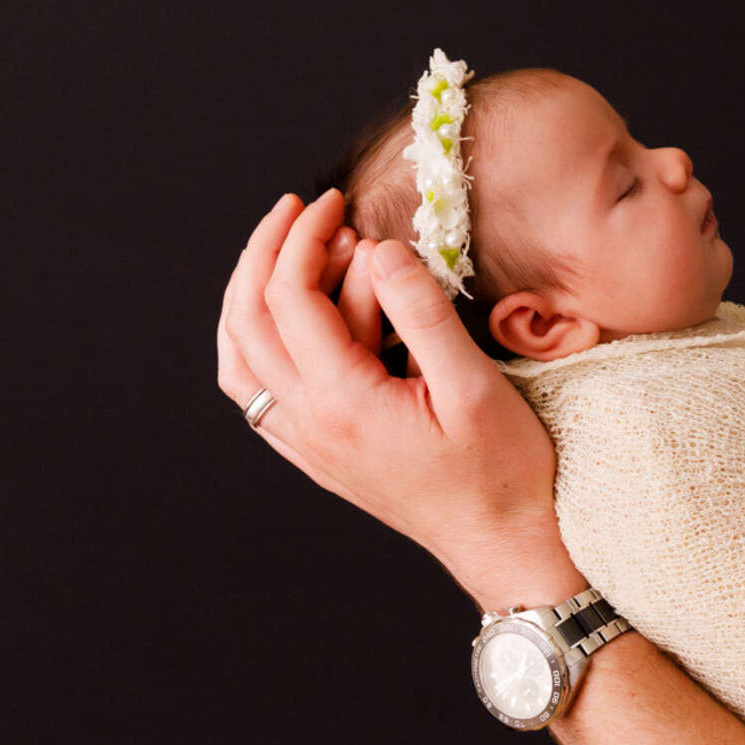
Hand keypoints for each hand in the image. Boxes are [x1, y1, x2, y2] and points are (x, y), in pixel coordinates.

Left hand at [217, 190, 582, 604]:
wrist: (504, 543)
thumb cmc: (503, 469)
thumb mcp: (474, 383)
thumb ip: (423, 312)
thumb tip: (380, 248)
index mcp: (343, 402)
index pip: (291, 298)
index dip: (305, 238)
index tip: (336, 201)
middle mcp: (309, 425)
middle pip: (248, 322)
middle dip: (266, 253)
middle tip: (302, 208)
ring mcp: (307, 446)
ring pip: (240, 361)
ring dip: (249, 296)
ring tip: (283, 252)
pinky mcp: (317, 457)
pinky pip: (255, 394)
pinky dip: (254, 344)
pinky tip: (285, 322)